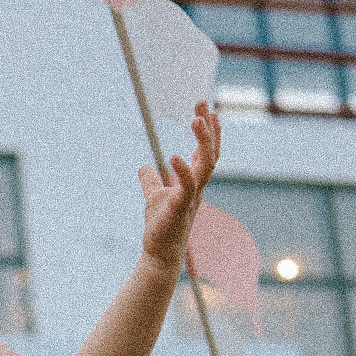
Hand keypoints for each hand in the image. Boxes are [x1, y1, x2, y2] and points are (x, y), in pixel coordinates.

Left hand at [137, 100, 220, 279]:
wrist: (159, 252)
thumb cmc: (161, 226)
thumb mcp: (153, 197)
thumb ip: (151, 181)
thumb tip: (143, 167)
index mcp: (194, 183)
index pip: (207, 152)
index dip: (210, 131)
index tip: (207, 109)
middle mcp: (197, 187)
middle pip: (211, 153)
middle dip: (209, 128)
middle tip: (202, 102)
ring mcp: (191, 197)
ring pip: (206, 165)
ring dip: (203, 141)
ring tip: (196, 120)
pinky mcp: (180, 208)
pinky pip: (187, 186)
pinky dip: (182, 170)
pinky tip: (173, 155)